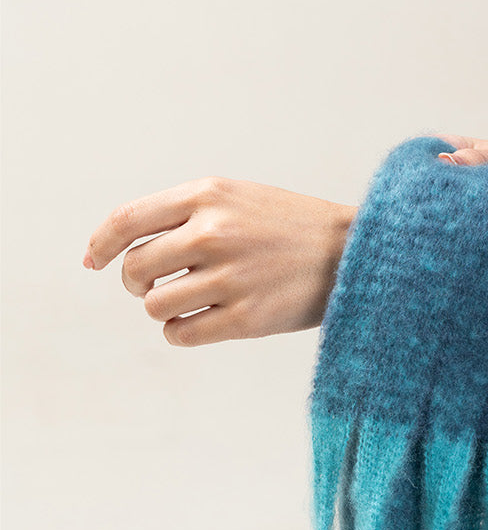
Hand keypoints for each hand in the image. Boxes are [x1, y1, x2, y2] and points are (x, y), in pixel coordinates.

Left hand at [83, 176, 356, 345]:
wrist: (352, 252)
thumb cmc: (286, 227)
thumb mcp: (236, 198)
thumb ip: (182, 213)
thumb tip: (113, 250)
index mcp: (208, 196)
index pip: (127, 221)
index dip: (101, 244)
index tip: (94, 261)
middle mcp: (214, 233)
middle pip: (136, 269)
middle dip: (135, 283)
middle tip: (154, 286)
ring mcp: (231, 276)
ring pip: (154, 305)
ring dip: (160, 309)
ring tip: (187, 302)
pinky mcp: (246, 318)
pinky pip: (181, 334)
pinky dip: (180, 332)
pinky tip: (200, 322)